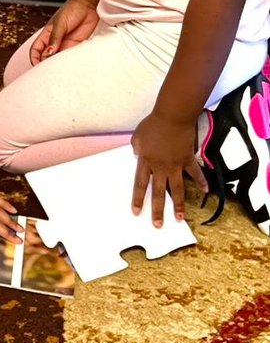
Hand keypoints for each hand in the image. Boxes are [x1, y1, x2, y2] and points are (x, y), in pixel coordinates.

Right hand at [30, 0, 98, 64]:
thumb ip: (55, 38)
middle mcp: (54, 41)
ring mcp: (65, 44)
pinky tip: (70, 63)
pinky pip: (70, 56)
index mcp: (46, 35)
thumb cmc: (72, 9)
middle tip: (50, 69)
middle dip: (46, 63)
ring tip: (60, 68)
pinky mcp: (76, 45)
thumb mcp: (60, 24)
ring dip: (58, 64)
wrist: (88, 5)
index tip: (37, 66)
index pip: (36, 50)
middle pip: (46, 56)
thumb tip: (49, 52)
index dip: (34, 58)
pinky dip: (69, 61)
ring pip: (58, 58)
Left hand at [131, 111, 207, 225]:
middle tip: (158, 224)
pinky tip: (206, 191)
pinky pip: (195, 173)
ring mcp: (176, 165)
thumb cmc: (153, 125)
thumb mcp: (137, 137)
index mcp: (145, 162)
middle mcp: (160, 167)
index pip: (140, 185)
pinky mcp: (188, 159)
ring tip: (180, 218)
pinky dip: (201, 182)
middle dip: (157, 210)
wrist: (172, 117)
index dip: (138, 199)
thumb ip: (137, 148)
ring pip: (177, 189)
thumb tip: (138, 154)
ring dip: (178, 204)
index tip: (137, 212)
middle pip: (158, 193)